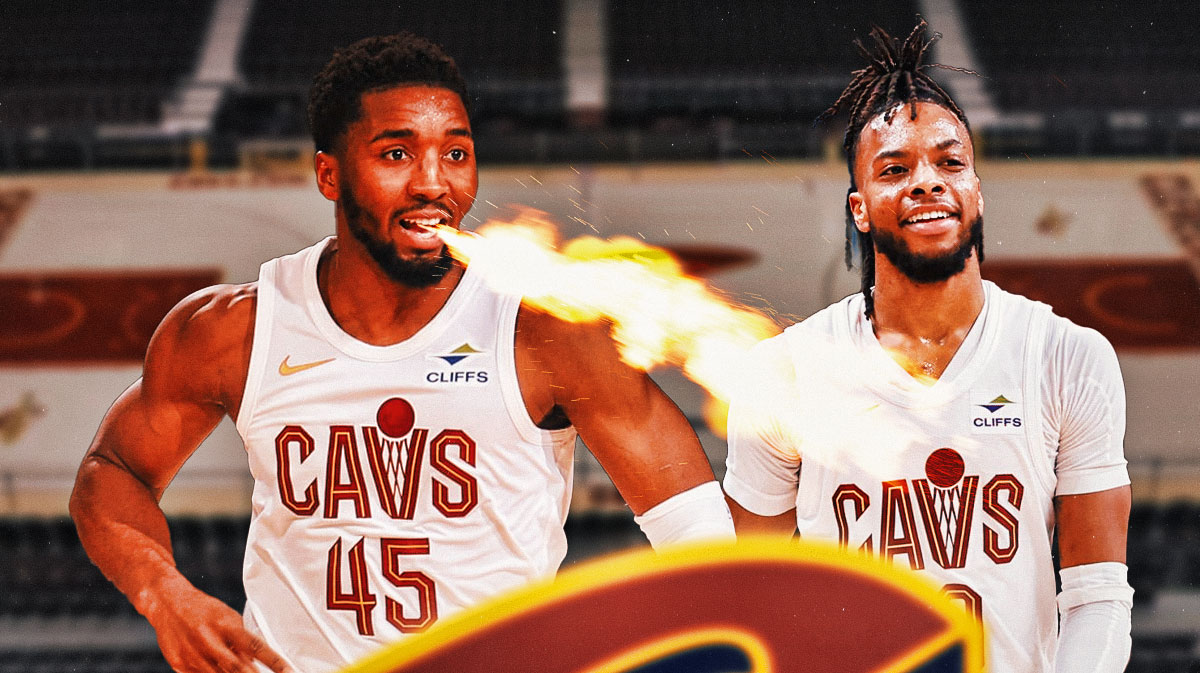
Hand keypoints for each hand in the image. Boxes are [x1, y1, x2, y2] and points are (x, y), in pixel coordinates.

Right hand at [144, 577, 292, 672]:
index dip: (274, 661)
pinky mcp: (179, 664)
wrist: (168, 603)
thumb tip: (255, 663)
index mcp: (227, 626)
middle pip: (237, 669)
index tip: (289, 671)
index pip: (256, 646)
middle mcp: (210, 641)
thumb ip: (240, 640)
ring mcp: (193, 655)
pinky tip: (218, 671)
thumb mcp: (228, 618)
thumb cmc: (204, 610)